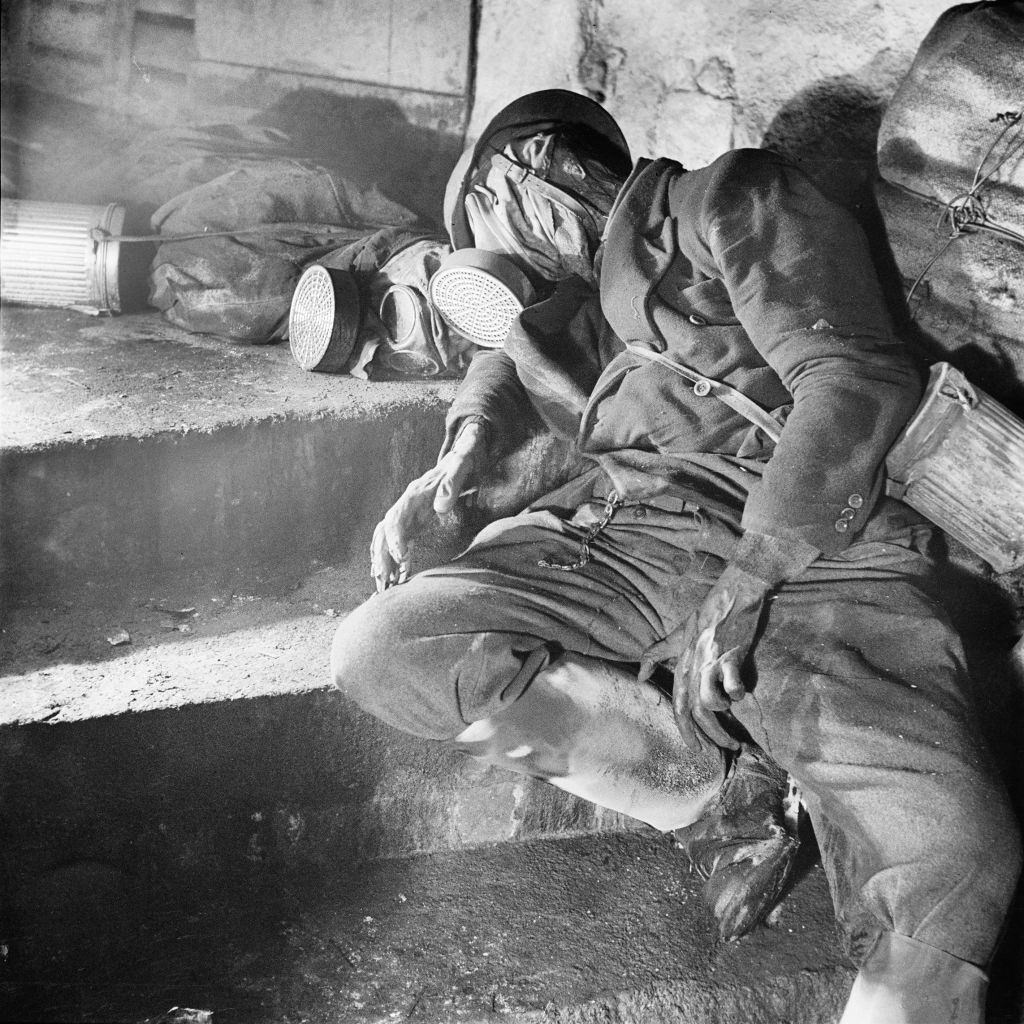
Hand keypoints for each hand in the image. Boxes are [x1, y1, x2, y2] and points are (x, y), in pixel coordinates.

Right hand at [371, 421, 485, 591]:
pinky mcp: (412, 522)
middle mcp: (404, 505)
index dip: (394, 540)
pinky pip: (394, 543)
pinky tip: (391, 577)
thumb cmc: (463, 461)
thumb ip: (451, 484)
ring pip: (384, 540)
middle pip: (383, 533)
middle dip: (381, 557)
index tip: (401, 558)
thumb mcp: (462, 466)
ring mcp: (406, 514)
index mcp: (413, 495)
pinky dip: (390, 560)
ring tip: (382, 587)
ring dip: (381, 562)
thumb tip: (441, 507)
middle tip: (383, 582)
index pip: (395, 520)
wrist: (463, 455)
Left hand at [639, 566, 770, 750]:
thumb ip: (656, 654)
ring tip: (734, 720)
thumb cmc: (706, 614)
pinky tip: (742, 692)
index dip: (685, 730)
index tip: (695, 748)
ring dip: (724, 717)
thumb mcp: (677, 633)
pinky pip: (733, 686)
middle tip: (724, 748)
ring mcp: (711, 660)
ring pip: (711, 702)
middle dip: (708, 735)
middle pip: (696, 710)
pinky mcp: (731, 654)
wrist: (734, 593)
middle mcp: (693, 664)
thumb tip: (639, 677)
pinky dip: (738, 695)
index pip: (678, 704)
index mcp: (681, 662)